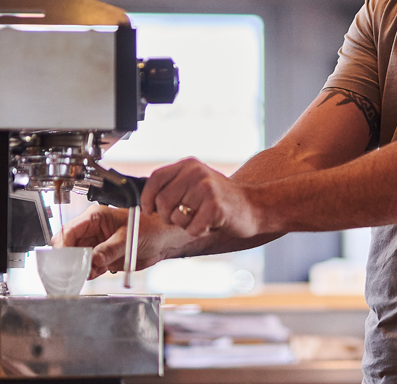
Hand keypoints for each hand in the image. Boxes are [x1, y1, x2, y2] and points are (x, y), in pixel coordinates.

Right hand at [57, 204, 190, 277]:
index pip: (69, 230)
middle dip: (68, 258)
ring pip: (76, 258)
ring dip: (79, 268)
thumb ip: (109, 249)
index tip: (65, 260)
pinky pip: (88, 266)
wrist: (163, 239)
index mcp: (95, 217)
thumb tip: (93, 260)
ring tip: (87, 273)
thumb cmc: (149, 228)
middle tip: (73, 270)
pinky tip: (94, 273)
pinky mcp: (102, 257)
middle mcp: (92, 230)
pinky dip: (88, 272)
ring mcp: (96, 244)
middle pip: (68, 245)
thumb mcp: (127, 238)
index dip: (64, 245)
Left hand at [144, 157, 262, 238]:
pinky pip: (192, 228)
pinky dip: (199, 231)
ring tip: (201, 217)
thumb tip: (142, 201)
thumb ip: (172, 187)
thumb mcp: (195, 184)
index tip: (149, 211)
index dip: (147, 198)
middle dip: (168, 217)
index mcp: (188, 165)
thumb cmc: (219, 200)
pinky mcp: (215, 205)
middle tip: (185, 217)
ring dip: (186, 225)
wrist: (254, 206)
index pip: (155, 179)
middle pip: (162, 201)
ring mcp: (206, 188)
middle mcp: (196, 172)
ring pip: (176, 217)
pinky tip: (210, 223)